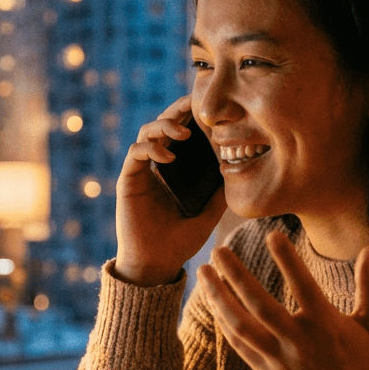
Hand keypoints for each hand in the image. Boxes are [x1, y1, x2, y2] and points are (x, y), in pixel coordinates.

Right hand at [114, 96, 227, 286]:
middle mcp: (156, 165)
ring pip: (146, 131)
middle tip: (194, 105)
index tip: (209, 107)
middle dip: (177, 110)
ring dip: (164, 126)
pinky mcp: (129, 180)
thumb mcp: (209, 213)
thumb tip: (239, 168)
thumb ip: (220, 191)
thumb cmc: (181, 241)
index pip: (181, 132)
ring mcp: (141, 170)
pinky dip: (150, 148)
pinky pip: (135, 153)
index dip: (191, 115)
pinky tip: (168, 157)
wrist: (156, 264)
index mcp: (175, 168)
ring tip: (183, 134)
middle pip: (162, 123)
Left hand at [198, 231, 368, 369]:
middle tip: (219, 250)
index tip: (272, 235)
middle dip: (237, 276)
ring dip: (219, 298)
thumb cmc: (361, 361)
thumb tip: (368, 250)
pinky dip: (224, 321)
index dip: (289, 260)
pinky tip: (213, 300)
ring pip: (241, 326)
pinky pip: (238, 344)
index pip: (304, 287)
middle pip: (261, 305)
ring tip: (204, 272)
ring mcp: (278, 358)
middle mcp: (298, 341)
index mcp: (325, 325)